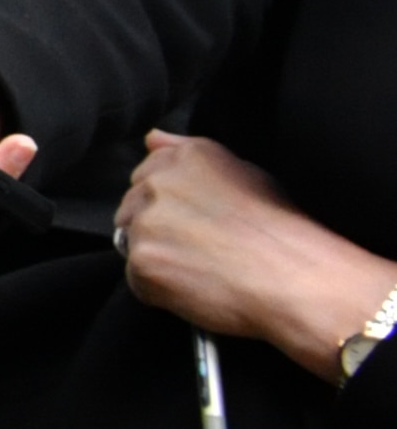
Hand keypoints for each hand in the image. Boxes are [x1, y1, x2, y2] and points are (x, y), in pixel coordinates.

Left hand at [113, 133, 396, 381]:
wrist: (296, 277)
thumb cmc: (282, 230)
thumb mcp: (247, 173)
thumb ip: (188, 153)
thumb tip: (152, 139)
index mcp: (183, 158)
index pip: (146, 177)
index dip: (169, 206)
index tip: (194, 223)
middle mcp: (156, 183)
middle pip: (132, 209)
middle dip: (158, 230)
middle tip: (202, 250)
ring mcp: (145, 223)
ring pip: (132, 244)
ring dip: (158, 259)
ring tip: (204, 270)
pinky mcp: (142, 262)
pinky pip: (139, 280)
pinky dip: (160, 290)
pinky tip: (197, 290)